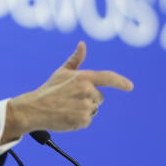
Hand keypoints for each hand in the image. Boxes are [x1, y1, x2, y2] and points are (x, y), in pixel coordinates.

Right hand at [2, 42, 132, 140]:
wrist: (35, 109)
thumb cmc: (49, 89)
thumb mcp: (62, 72)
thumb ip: (76, 59)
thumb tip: (82, 44)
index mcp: (83, 77)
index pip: (107, 78)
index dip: (120, 82)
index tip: (130, 86)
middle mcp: (87, 91)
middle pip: (99, 97)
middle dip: (89, 99)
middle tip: (71, 99)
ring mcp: (86, 106)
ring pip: (94, 109)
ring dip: (83, 110)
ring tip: (67, 108)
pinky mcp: (83, 120)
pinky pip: (88, 121)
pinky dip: (79, 120)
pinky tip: (67, 116)